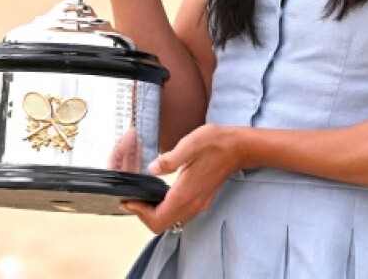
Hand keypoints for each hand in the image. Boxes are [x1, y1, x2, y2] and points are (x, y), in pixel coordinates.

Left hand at [121, 124, 249, 234]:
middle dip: (143, 216)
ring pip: (171, 222)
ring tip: (143, 197)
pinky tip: (160, 195)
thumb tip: (152, 169)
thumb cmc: (215, 143)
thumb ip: (170, 158)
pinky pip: (179, 215)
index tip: (129, 200)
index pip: (158, 219)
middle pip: (162, 225)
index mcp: (186, 193)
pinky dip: (165, 211)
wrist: (238, 148)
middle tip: (133, 199)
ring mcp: (198, 205)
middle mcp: (192, 204)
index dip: (140, 213)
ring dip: (154, 215)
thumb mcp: (190, 144)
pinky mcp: (201, 201)